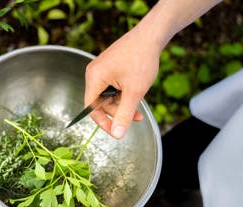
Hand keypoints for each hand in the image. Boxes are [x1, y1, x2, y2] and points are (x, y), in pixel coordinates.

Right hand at [85, 24, 161, 138]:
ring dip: (123, 104)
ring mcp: (102, 69)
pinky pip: (113, 87)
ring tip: (139, 106)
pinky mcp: (110, 68)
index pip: (91, 108)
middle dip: (119, 112)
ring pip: (109, 96)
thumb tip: (117, 134)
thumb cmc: (141, 59)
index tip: (116, 132)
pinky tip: (136, 93)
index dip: (103, 122)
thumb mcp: (134, 92)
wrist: (151, 35)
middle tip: (135, 116)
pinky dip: (124, 94)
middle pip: (101, 103)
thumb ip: (124, 114)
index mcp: (94, 78)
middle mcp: (94, 73)